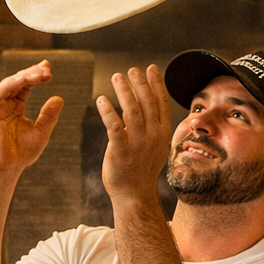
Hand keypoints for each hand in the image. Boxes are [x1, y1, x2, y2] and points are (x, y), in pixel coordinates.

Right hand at [0, 61, 63, 173]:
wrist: (7, 167)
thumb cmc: (21, 154)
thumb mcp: (41, 132)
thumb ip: (48, 116)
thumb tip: (59, 98)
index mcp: (15, 108)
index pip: (25, 86)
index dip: (36, 77)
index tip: (49, 71)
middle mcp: (5, 105)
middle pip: (17, 81)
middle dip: (32, 72)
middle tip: (46, 68)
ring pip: (9, 84)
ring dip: (24, 76)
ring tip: (39, 74)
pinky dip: (11, 83)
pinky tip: (24, 79)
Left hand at [97, 65, 172, 206]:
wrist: (134, 195)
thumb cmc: (141, 169)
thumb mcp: (152, 145)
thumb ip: (147, 124)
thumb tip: (137, 101)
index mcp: (163, 133)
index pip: (162, 103)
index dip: (156, 83)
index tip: (150, 68)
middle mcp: (153, 137)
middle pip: (148, 103)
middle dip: (139, 83)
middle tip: (130, 70)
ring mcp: (138, 144)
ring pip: (133, 111)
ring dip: (124, 92)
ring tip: (116, 77)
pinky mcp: (121, 152)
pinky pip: (115, 127)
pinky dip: (108, 111)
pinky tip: (101, 100)